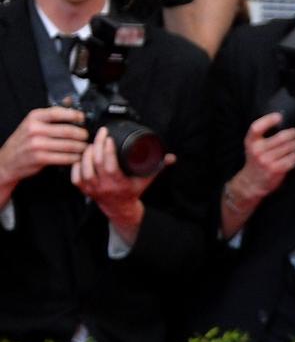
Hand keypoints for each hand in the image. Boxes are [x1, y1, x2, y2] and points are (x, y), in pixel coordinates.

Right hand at [0, 107, 88, 189]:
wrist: (7, 161)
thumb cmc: (23, 141)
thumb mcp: (33, 122)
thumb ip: (52, 113)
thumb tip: (69, 99)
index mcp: (34, 117)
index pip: (59, 112)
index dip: (75, 115)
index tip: (83, 119)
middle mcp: (34, 129)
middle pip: (68, 130)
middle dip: (82, 134)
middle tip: (87, 136)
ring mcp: (36, 144)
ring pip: (68, 145)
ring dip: (81, 147)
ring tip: (85, 147)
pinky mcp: (39, 158)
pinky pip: (64, 157)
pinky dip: (74, 158)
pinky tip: (77, 157)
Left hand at [71, 127, 173, 241]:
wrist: (120, 208)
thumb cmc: (133, 191)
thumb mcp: (147, 179)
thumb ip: (158, 167)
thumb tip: (171, 157)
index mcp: (118, 183)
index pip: (109, 165)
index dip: (107, 149)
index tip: (109, 137)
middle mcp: (103, 186)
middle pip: (95, 163)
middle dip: (97, 144)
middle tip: (101, 133)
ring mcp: (92, 188)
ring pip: (83, 168)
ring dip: (86, 153)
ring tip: (92, 142)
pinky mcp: (84, 189)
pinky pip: (75, 175)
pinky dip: (76, 164)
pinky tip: (82, 155)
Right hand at [233, 112, 294, 200]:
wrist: (251, 182)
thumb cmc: (256, 161)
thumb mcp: (254, 146)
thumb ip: (264, 136)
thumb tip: (282, 122)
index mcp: (251, 142)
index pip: (256, 127)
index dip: (268, 120)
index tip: (279, 116)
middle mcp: (257, 150)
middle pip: (281, 137)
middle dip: (293, 133)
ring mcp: (267, 160)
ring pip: (289, 147)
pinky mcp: (276, 169)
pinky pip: (292, 158)